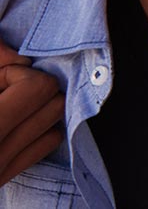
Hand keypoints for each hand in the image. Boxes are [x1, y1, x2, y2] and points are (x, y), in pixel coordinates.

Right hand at [0, 45, 62, 183]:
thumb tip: (22, 58)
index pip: (36, 88)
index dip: (18, 74)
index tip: (1, 75)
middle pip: (53, 102)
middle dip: (33, 87)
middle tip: (5, 86)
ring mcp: (1, 167)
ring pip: (55, 123)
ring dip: (39, 106)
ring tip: (8, 102)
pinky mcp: (4, 175)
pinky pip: (47, 143)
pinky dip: (40, 126)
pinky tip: (15, 120)